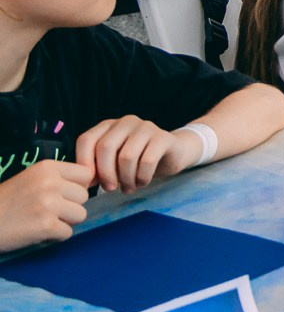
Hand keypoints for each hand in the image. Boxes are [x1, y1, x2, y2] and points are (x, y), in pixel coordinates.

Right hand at [0, 159, 93, 251]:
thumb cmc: (7, 201)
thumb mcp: (32, 178)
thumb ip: (58, 178)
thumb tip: (90, 185)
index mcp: (48, 167)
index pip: (86, 174)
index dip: (78, 187)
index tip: (65, 195)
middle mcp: (51, 183)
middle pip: (84, 196)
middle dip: (70, 206)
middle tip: (48, 211)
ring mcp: (49, 204)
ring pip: (80, 215)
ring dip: (65, 222)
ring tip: (44, 220)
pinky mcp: (46, 225)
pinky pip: (68, 233)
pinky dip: (55, 236)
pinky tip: (38, 232)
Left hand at [73, 115, 200, 193]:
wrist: (173, 153)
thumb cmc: (137, 159)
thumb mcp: (113, 161)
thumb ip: (97, 167)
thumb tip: (83, 182)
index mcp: (108, 125)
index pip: (86, 140)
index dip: (84, 162)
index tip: (90, 182)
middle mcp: (126, 122)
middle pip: (106, 147)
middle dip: (106, 173)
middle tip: (110, 189)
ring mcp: (146, 127)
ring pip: (126, 156)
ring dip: (126, 179)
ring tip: (128, 188)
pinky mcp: (164, 137)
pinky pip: (148, 161)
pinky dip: (142, 177)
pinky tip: (142, 182)